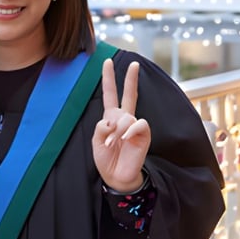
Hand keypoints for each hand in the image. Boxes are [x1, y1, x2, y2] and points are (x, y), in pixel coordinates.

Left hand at [92, 59, 150, 192]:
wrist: (116, 176)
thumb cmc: (105, 158)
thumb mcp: (95, 142)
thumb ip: (100, 129)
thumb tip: (110, 121)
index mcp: (110, 117)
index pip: (110, 94)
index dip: (108, 79)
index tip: (106, 62)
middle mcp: (124, 118)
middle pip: (129, 94)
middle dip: (130, 79)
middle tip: (134, 63)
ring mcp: (134, 126)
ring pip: (127, 116)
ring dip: (117, 129)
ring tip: (111, 142)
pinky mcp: (144, 135)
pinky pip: (138, 124)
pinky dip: (129, 130)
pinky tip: (125, 139)